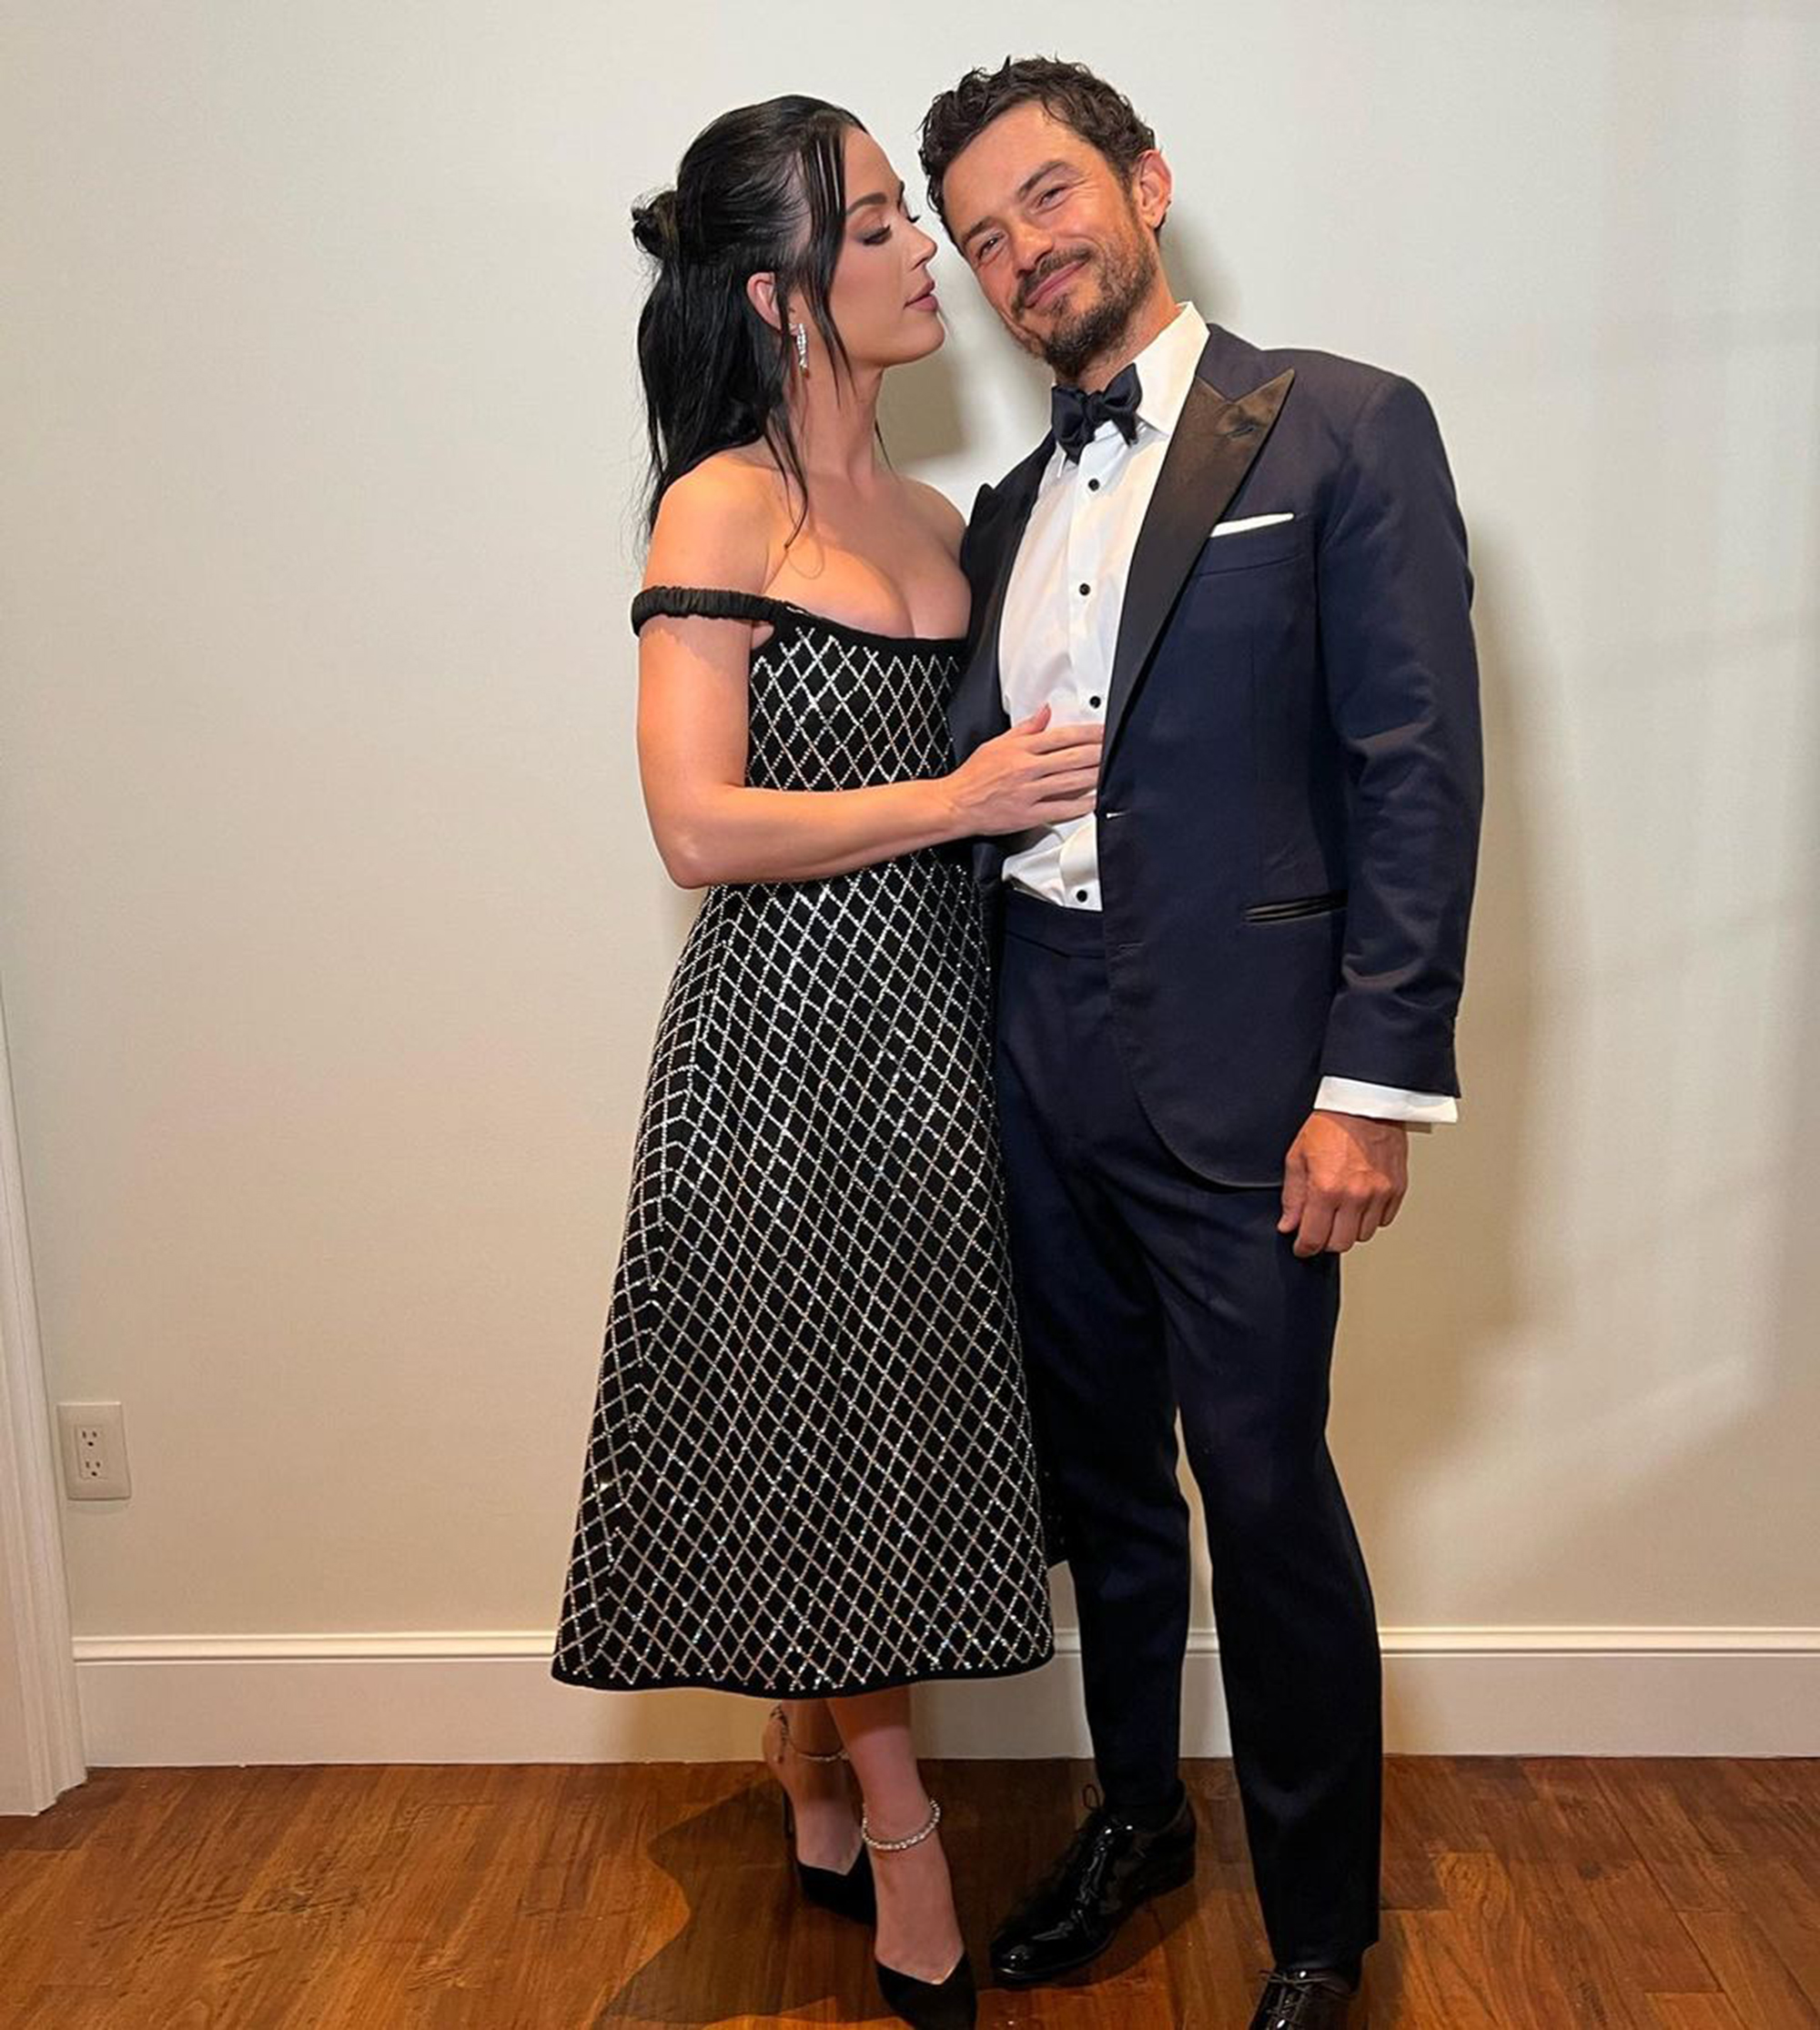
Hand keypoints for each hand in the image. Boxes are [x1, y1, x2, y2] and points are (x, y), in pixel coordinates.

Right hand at [944, 703, 1104, 835]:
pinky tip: (1094, 801)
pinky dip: (1080, 805)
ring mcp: (1028, 792)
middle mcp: (1026, 769)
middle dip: (1097, 752)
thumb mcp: (996, 744)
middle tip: (1114, 749)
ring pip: (1070, 782)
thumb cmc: (973, 776)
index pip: (1061, 736)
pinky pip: (1060, 809)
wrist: (955, 804)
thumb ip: (1025, 728)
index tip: (1102, 731)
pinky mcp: (1028, 814)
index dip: (1087, 733)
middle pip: (1071, 758)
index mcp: (1019, 749)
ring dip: (1094, 776)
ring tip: (1110, 771)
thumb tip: (1045, 712)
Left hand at [1277, 1110, 1408, 1255]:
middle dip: (1326, 1240)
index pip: (1314, 1238)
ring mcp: (1379, 1194)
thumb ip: (1293, 1196)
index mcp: (1327, 1188)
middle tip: (1320, 1228)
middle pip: (1340, 1243)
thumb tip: (1289, 1224)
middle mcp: (1356, 1196)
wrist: (1365, 1103)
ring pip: (1363, 1235)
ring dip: (1349, 1229)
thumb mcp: (1298, 1157)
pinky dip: (1370, 1218)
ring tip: (1340, 1210)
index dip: (1304, 1248)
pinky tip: (1360, 1203)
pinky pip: (1383, 1220)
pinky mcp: (1397, 1189)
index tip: (1302, 1247)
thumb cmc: (1331, 1124)